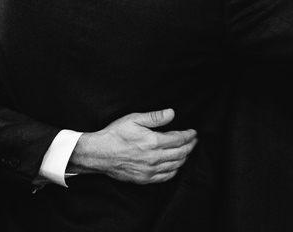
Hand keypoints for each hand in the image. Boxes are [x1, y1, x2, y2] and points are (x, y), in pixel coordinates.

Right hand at [70, 109, 197, 183]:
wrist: (99, 153)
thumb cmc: (115, 135)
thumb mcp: (134, 119)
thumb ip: (155, 117)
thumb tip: (171, 113)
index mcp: (153, 142)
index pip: (179, 139)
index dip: (189, 135)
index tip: (193, 132)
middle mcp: (154, 158)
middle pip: (181, 153)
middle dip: (190, 146)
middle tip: (194, 141)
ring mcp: (150, 170)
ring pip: (175, 166)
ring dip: (184, 158)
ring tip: (187, 151)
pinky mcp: (144, 179)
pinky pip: (165, 177)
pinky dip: (174, 171)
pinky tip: (175, 165)